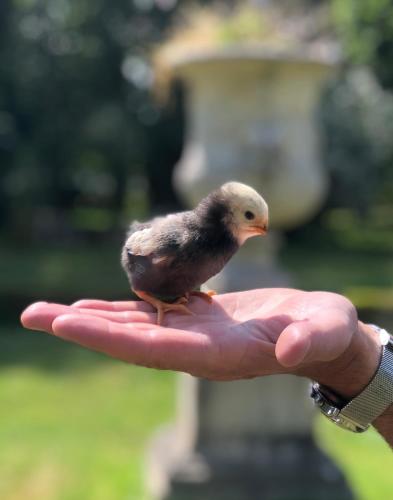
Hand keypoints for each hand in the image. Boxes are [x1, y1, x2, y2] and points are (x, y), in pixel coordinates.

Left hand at [20, 288, 380, 394]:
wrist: (321, 335)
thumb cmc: (326, 333)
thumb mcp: (325, 332)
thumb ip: (308, 340)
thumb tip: (289, 350)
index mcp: (218, 354)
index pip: (153, 348)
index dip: (109, 337)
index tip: (65, 324)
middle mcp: (196, 349)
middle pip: (129, 340)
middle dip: (81, 328)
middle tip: (32, 315)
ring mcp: (194, 335)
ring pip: (134, 327)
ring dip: (93, 318)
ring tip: (52, 311)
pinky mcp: (198, 320)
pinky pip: (151, 314)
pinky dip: (122, 309)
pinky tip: (99, 304)